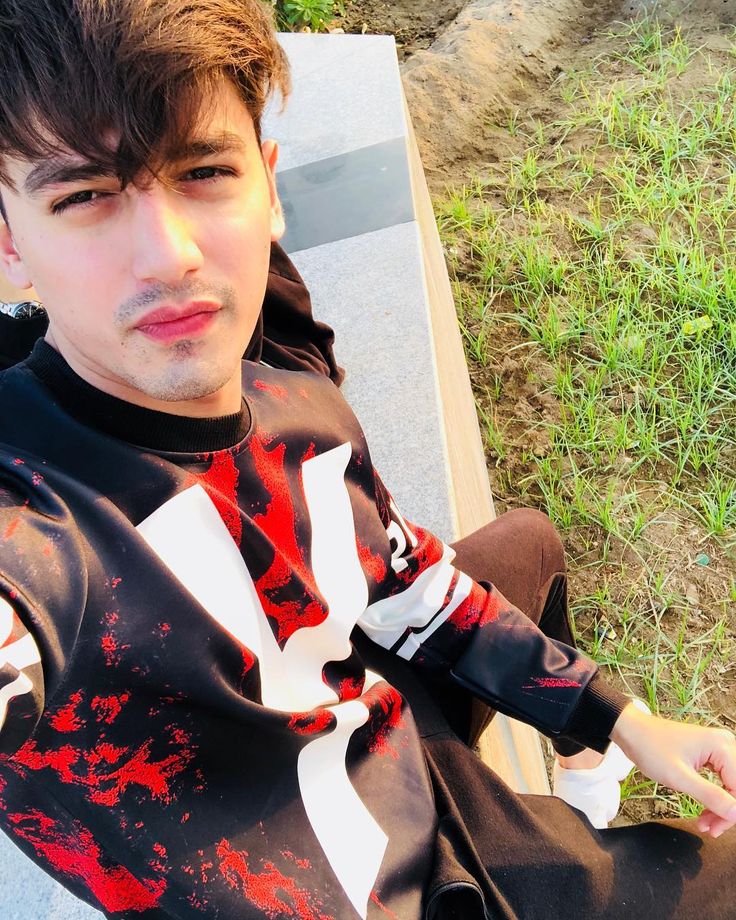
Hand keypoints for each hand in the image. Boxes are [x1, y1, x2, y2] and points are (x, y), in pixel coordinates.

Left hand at [610, 702, 735, 837]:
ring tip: (704, 825)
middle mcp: (725, 744)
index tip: (715, 830)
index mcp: (722, 746)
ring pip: (731, 786)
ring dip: (720, 807)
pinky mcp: (711, 753)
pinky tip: (704, 813)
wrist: (631, 731)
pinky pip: (721, 780)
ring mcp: (718, 747)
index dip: (731, 813)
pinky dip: (714, 797)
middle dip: (726, 811)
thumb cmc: (651, 749)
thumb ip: (710, 796)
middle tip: (710, 830)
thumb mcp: (679, 777)